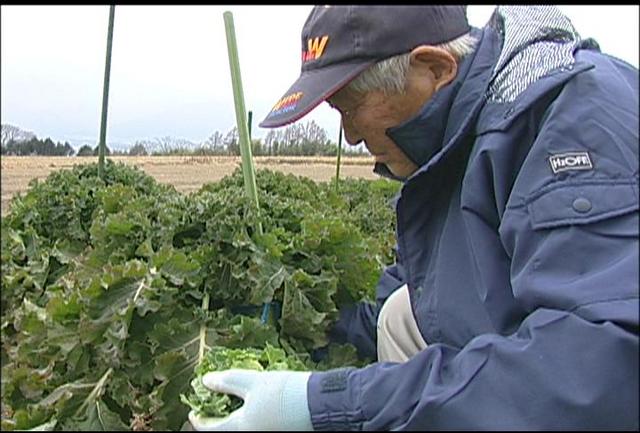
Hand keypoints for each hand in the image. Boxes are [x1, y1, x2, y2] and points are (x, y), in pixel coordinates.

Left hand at [188, 369, 312, 430]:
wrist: (320, 405)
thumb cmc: (285, 393)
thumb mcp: (254, 381)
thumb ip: (228, 381)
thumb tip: (206, 380)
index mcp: (240, 428)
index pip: (209, 429)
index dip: (199, 418)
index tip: (193, 409)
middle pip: (225, 430)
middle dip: (215, 418)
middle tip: (212, 402)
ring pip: (241, 429)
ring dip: (232, 418)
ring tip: (232, 400)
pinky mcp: (277, 432)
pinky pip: (255, 427)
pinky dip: (248, 419)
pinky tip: (253, 405)